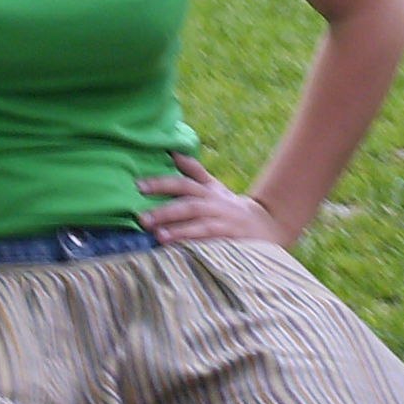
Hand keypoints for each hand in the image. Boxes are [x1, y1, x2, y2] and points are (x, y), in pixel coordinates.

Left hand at [137, 154, 294, 247]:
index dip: (161, 183)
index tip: (138, 185)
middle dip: (164, 211)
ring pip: (199, 224)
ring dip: (178, 230)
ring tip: (157, 235)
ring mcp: (223, 222)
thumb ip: (194, 171)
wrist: (265, 224)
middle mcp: (214, 204)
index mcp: (207, 191)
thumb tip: (173, 152)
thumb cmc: (229, 206)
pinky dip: (195, 245)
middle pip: (188, 204)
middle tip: (140, 217)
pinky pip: (212, 242)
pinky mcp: (230, 239)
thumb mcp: (213, 186)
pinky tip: (179, 251)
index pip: (182, 183)